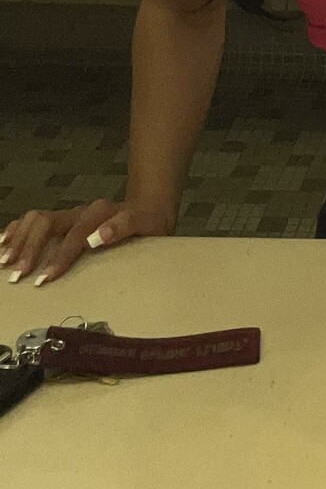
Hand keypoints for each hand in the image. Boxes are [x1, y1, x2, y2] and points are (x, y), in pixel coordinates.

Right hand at [1, 199, 175, 285]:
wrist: (149, 208)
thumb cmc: (148, 222)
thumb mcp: (147, 223)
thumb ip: (124, 227)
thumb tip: (96, 238)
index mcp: (99, 213)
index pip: (74, 236)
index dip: (58, 257)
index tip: (43, 279)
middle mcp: (80, 212)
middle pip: (47, 223)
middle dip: (30, 248)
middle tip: (17, 275)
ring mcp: (69, 214)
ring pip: (37, 219)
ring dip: (19, 239)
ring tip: (4, 261)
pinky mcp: (63, 219)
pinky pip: (35, 220)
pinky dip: (18, 229)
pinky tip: (3, 242)